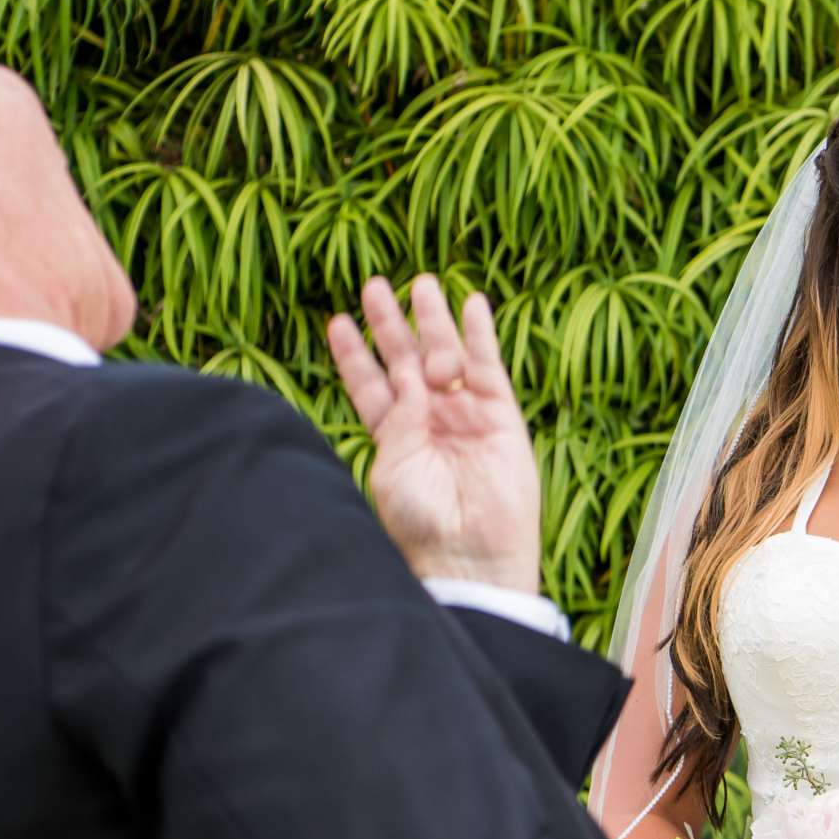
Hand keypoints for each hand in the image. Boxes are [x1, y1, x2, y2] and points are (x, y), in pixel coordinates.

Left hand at [329, 274, 541, 592]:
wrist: (469, 554)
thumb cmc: (421, 522)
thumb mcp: (392, 465)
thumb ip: (396, 416)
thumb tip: (409, 376)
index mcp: (393, 435)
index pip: (370, 384)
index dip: (355, 353)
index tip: (339, 321)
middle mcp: (428, 421)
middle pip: (405, 360)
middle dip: (390, 324)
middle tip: (375, 285)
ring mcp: (465, 416)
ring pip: (445, 355)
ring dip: (433, 320)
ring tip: (422, 283)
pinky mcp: (500, 417)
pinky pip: (489, 366)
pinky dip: (481, 335)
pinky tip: (472, 304)